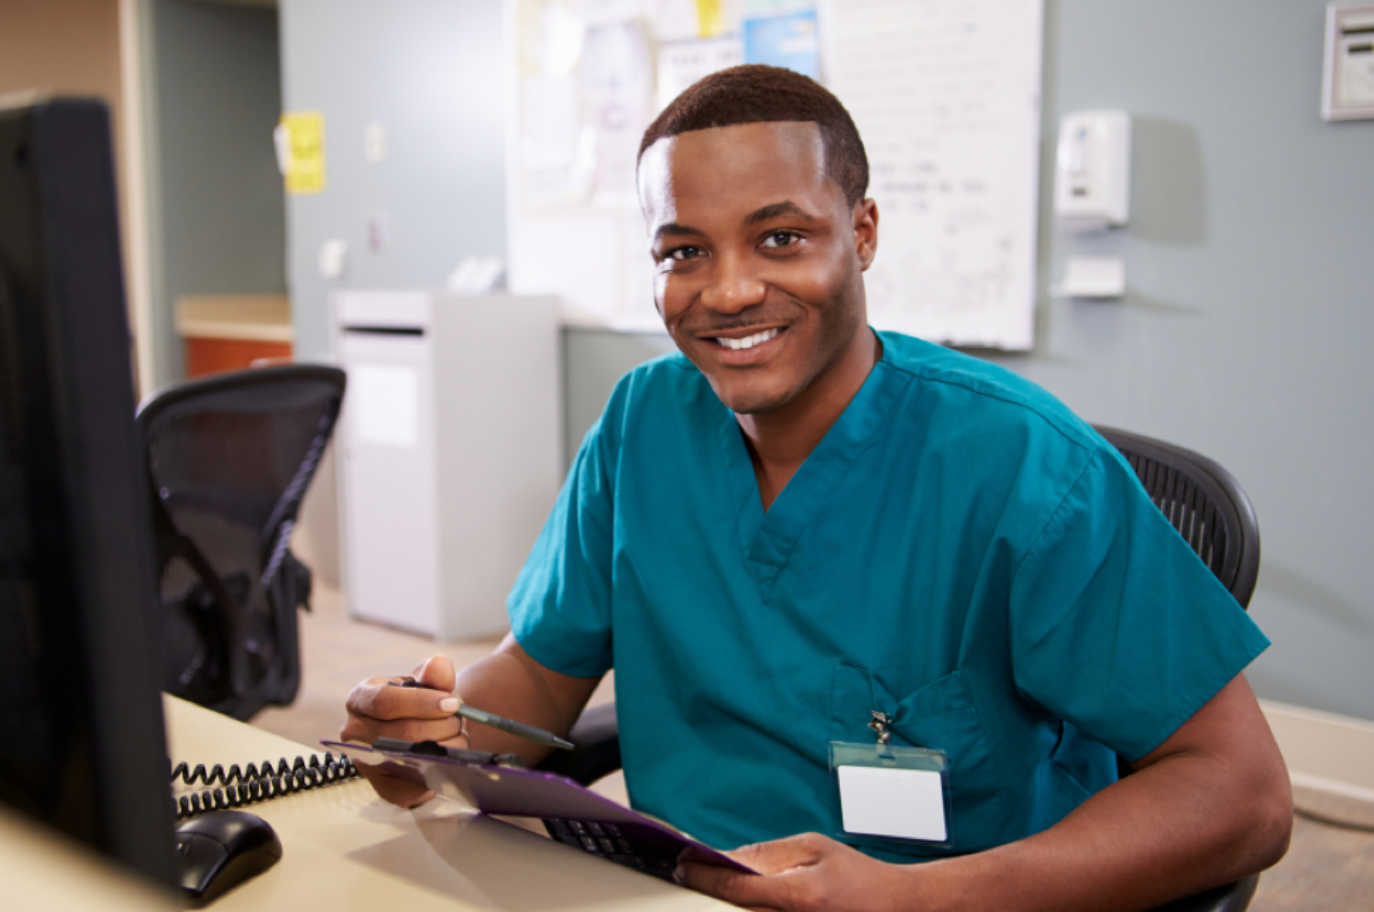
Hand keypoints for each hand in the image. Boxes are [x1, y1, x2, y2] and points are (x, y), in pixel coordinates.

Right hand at [341, 655, 466, 807]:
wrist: (423, 724)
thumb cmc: (422, 700)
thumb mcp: (428, 682)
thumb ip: (435, 674)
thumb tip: (439, 664)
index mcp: (361, 698)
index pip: (384, 702)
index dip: (421, 703)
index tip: (451, 704)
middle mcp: (355, 730)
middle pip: (400, 734)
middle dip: (440, 727)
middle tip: (458, 722)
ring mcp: (365, 760)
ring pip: (407, 759)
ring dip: (442, 749)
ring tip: (457, 738)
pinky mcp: (380, 785)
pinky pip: (405, 790)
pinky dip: (431, 779)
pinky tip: (447, 765)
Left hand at [675, 833, 907, 911]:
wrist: (894, 905)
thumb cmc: (858, 875)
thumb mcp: (814, 848)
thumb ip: (768, 854)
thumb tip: (728, 857)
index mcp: (798, 895)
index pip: (735, 886)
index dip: (702, 874)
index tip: (681, 865)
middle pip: (733, 910)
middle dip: (709, 889)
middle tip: (687, 872)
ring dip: (726, 901)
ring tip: (709, 882)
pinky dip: (746, 908)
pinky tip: (738, 897)